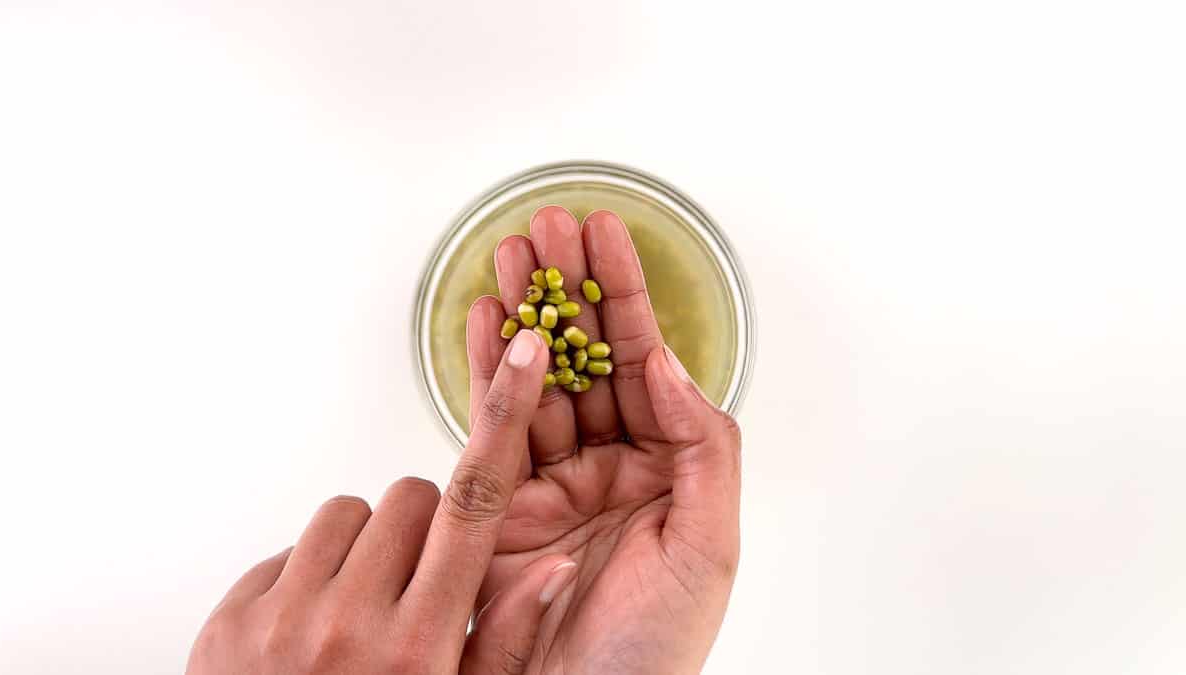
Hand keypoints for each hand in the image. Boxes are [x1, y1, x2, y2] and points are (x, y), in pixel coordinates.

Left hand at [187, 329, 579, 674]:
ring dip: (364, 546)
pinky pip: (286, 551)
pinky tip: (312, 627)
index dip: (504, 415)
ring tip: (363, 606)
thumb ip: (506, 636)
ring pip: (347, 515)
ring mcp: (283, 617)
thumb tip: (553, 564)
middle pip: (413, 499)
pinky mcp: (232, 618)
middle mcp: (352, 622)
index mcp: (422, 644)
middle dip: (427, 528)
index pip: (476, 503)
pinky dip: (306, 575)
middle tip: (420, 584)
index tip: (521, 351)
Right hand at [465, 207, 741, 673]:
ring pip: (536, 376)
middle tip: (548, 226)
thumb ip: (701, 446)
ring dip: (522, 313)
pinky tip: (484, 320)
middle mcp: (610, 465)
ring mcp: (552, 481)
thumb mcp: (709, 546)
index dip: (624, 296)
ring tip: (509, 254)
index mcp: (667, 468)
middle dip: (566, 288)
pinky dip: (486, 368)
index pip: (643, 360)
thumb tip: (663, 364)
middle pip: (584, 355)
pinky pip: (491, 422)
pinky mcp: (499, 504)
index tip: (607, 237)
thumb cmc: (657, 648)